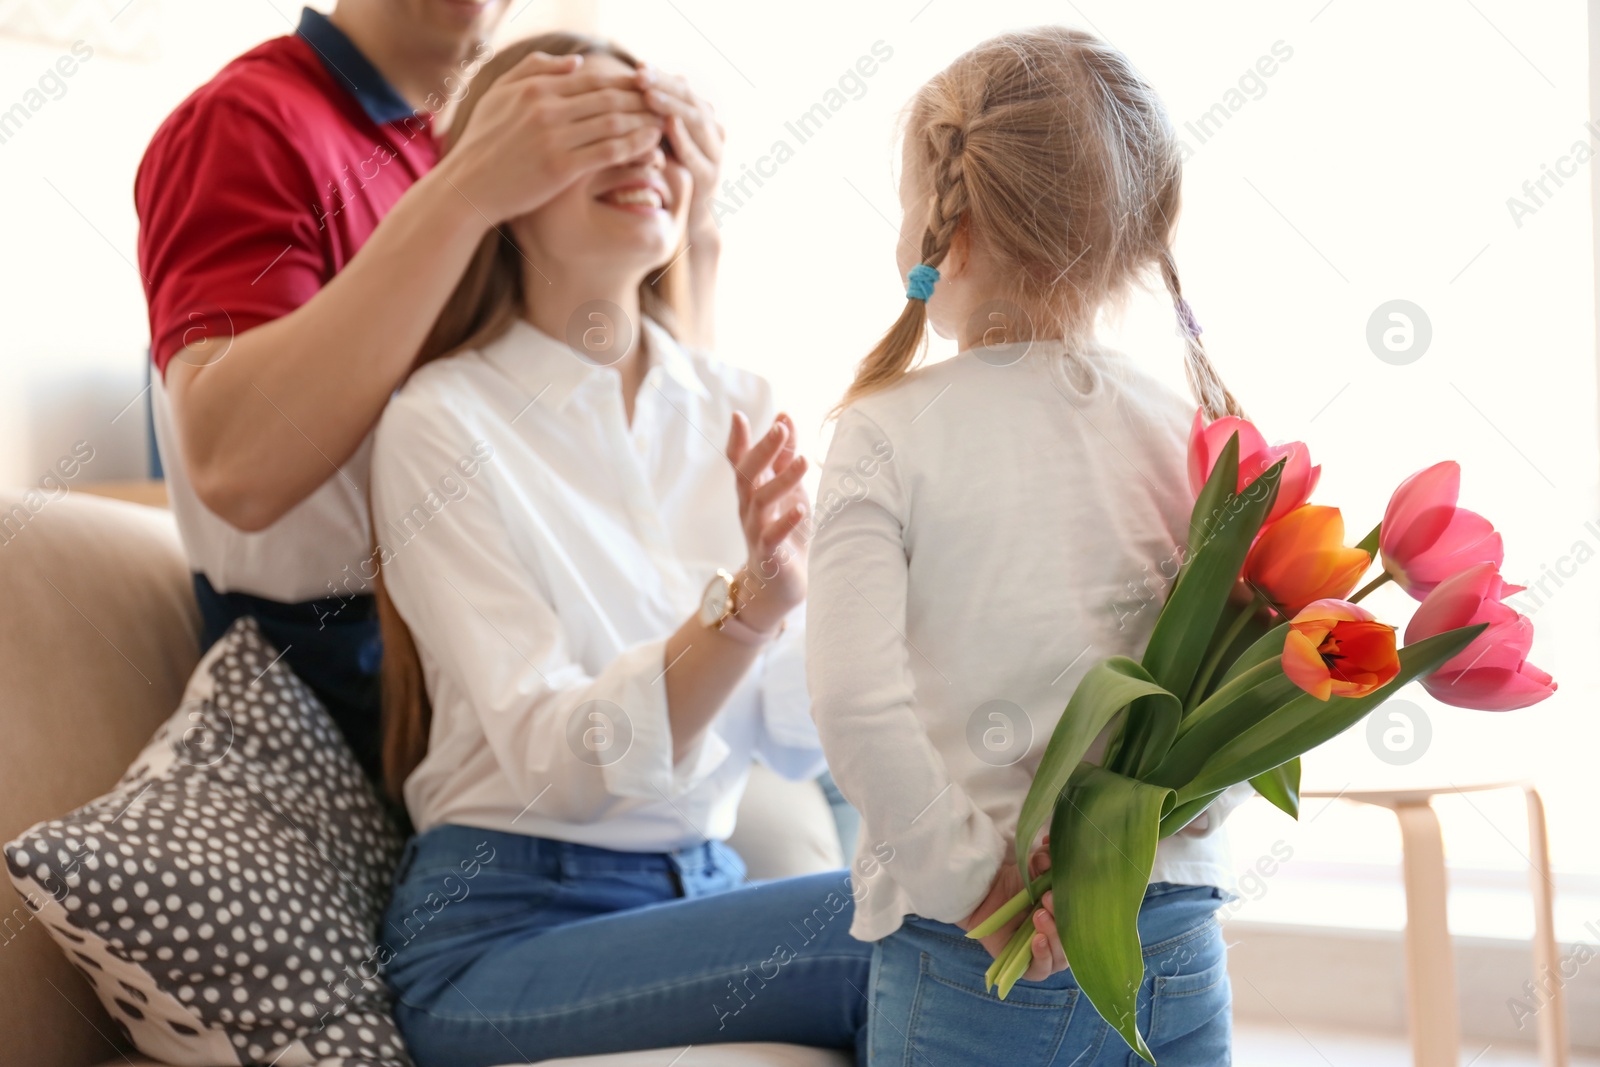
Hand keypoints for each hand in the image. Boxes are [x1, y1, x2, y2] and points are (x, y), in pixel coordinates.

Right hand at [442, 51, 665, 222]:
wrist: (469, 188)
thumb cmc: (484, 142)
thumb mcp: (499, 95)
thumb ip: (535, 71)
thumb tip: (577, 62)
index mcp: (534, 88)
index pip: (593, 79)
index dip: (624, 83)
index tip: (646, 88)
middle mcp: (546, 108)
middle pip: (608, 97)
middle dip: (642, 99)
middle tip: (665, 103)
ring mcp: (554, 138)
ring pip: (613, 123)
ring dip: (644, 121)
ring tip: (665, 122)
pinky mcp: (561, 167)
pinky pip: (609, 152)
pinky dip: (635, 146)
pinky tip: (652, 145)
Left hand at [637, 65, 723, 246]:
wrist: (688, 218)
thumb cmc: (666, 173)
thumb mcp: (656, 140)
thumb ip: (648, 117)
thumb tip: (624, 83)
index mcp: (701, 118)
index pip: (682, 88)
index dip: (662, 76)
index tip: (639, 66)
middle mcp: (713, 131)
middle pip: (690, 99)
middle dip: (665, 86)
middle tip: (641, 75)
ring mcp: (715, 154)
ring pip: (697, 121)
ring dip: (672, 106)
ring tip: (650, 95)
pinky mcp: (710, 178)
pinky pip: (697, 154)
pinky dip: (683, 139)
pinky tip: (667, 126)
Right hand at [725, 411, 808, 632]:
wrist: (780, 585)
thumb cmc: (785, 531)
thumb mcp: (788, 489)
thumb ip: (784, 456)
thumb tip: (784, 416)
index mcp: (752, 490)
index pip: (739, 461)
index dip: (738, 439)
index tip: (738, 415)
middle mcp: (748, 508)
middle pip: (747, 475)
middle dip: (761, 450)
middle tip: (779, 428)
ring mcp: (756, 531)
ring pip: (760, 502)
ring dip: (782, 480)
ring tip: (803, 461)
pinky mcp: (769, 555)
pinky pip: (772, 537)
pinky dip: (785, 522)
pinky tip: (800, 509)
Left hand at [958, 839, 1068, 981]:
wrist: (982, 896)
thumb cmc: (1013, 884)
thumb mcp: (1031, 869)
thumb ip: (1044, 860)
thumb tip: (1051, 850)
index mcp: (1071, 917)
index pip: (1087, 922)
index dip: (1081, 908)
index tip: (1065, 888)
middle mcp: (1062, 938)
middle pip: (1075, 939)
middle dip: (1063, 920)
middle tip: (1047, 900)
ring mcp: (1046, 954)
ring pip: (1061, 955)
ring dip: (1053, 935)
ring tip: (1039, 916)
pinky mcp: (1027, 966)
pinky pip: (1041, 969)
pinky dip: (1042, 955)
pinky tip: (1037, 940)